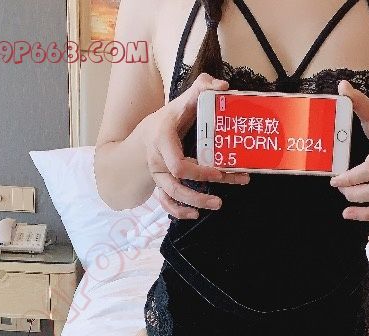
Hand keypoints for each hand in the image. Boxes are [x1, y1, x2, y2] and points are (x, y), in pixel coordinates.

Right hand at [142, 73, 249, 219]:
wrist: (146, 134)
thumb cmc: (169, 118)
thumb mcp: (182, 101)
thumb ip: (201, 88)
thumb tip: (223, 87)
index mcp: (163, 140)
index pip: (178, 164)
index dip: (199, 172)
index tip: (219, 173)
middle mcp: (157, 160)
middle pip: (175, 185)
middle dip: (198, 195)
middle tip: (220, 200)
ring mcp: (158, 174)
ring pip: (171, 196)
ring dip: (194, 203)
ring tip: (216, 204)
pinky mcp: (160, 184)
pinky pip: (165, 203)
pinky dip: (178, 211)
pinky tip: (195, 215)